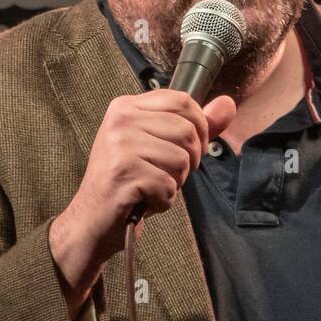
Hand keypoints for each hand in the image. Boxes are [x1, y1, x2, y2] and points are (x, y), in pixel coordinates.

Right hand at [48, 90, 234, 315]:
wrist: (92, 220)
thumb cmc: (128, 182)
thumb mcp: (161, 146)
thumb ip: (196, 126)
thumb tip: (228, 105)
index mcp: (127, 106)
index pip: (183, 100)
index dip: (199, 126)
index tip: (189, 148)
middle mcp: (120, 119)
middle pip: (188, 131)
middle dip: (189, 160)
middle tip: (166, 174)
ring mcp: (119, 145)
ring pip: (182, 159)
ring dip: (175, 182)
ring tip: (152, 187)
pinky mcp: (123, 172)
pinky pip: (168, 185)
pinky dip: (163, 200)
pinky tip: (144, 200)